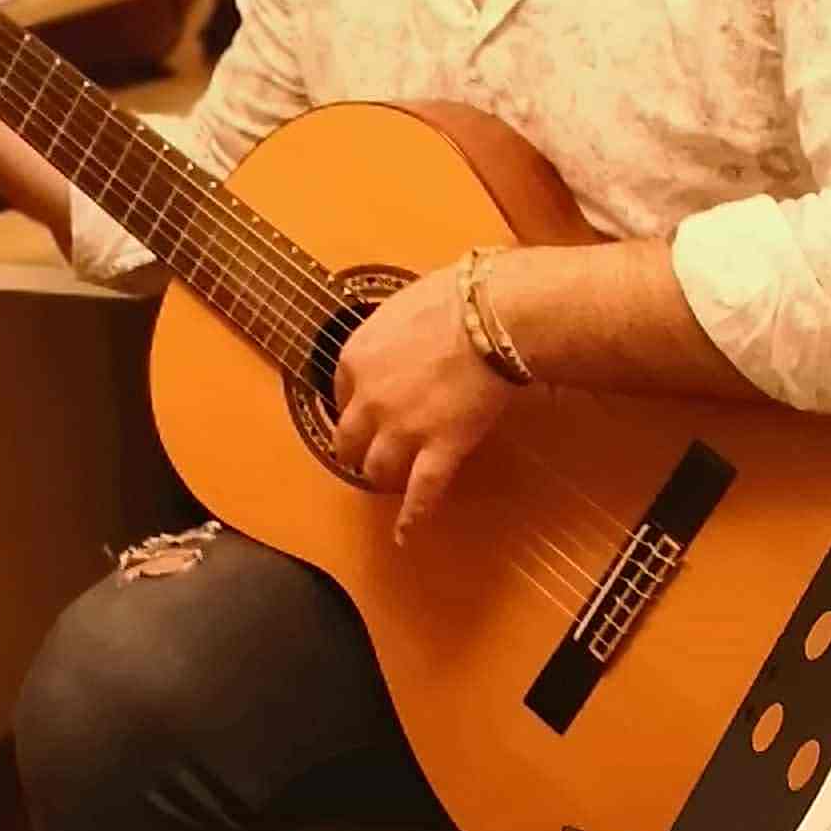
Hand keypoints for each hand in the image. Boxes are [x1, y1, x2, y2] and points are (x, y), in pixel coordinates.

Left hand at [328, 261, 513, 538]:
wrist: (491, 314)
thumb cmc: (455, 297)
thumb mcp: (402, 305)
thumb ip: (391, 333)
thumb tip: (401, 337)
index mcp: (356, 358)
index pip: (339, 394)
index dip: (355, 405)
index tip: (364, 411)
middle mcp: (370, 400)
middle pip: (349, 441)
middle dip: (356, 450)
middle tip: (364, 455)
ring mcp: (403, 429)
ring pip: (378, 469)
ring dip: (381, 478)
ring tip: (387, 482)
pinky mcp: (439, 448)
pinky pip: (421, 492)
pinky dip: (412, 516)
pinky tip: (405, 532)